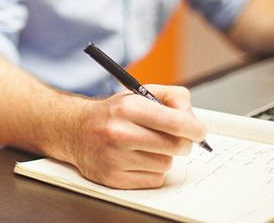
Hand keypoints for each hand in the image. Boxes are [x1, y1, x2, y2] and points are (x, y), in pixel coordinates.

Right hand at [60, 85, 206, 188]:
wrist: (75, 130)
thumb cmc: (112, 113)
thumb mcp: (140, 94)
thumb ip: (173, 97)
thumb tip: (193, 119)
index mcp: (128, 108)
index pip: (176, 122)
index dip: (195, 129)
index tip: (198, 132)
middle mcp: (119, 133)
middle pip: (176, 146)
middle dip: (182, 143)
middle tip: (174, 139)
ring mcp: (115, 158)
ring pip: (165, 164)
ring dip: (163, 157)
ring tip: (146, 147)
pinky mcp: (113, 178)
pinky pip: (154, 179)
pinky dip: (152, 171)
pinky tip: (138, 159)